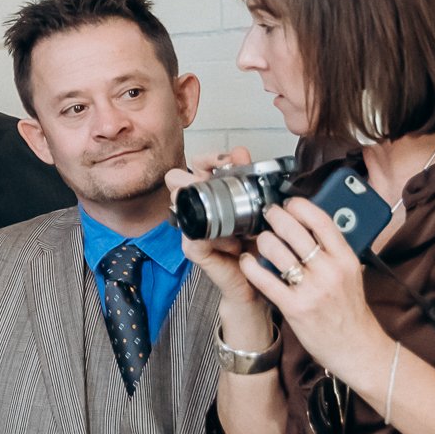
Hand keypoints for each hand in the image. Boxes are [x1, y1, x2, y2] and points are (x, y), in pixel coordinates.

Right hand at [167, 148, 259, 306]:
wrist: (258, 281)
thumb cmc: (257, 245)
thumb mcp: (259, 209)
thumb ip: (250, 181)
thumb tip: (241, 152)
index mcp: (212, 194)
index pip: (197, 165)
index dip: (208, 158)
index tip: (230, 158)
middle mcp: (196, 208)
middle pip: (176, 179)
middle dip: (193, 176)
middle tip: (219, 183)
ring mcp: (190, 228)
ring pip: (181, 204)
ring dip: (210, 210)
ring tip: (238, 225)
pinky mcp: (192, 249)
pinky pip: (196, 236)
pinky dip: (219, 239)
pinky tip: (236, 245)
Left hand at [239, 195, 391, 386]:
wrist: (357, 348)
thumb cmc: (350, 310)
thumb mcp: (351, 274)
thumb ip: (334, 251)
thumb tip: (312, 224)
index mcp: (346, 259)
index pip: (321, 220)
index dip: (300, 206)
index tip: (288, 203)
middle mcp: (330, 270)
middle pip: (293, 230)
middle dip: (274, 217)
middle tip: (267, 215)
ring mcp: (312, 289)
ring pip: (275, 250)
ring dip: (262, 241)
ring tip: (260, 241)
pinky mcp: (295, 306)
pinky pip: (264, 278)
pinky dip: (250, 266)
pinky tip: (247, 262)